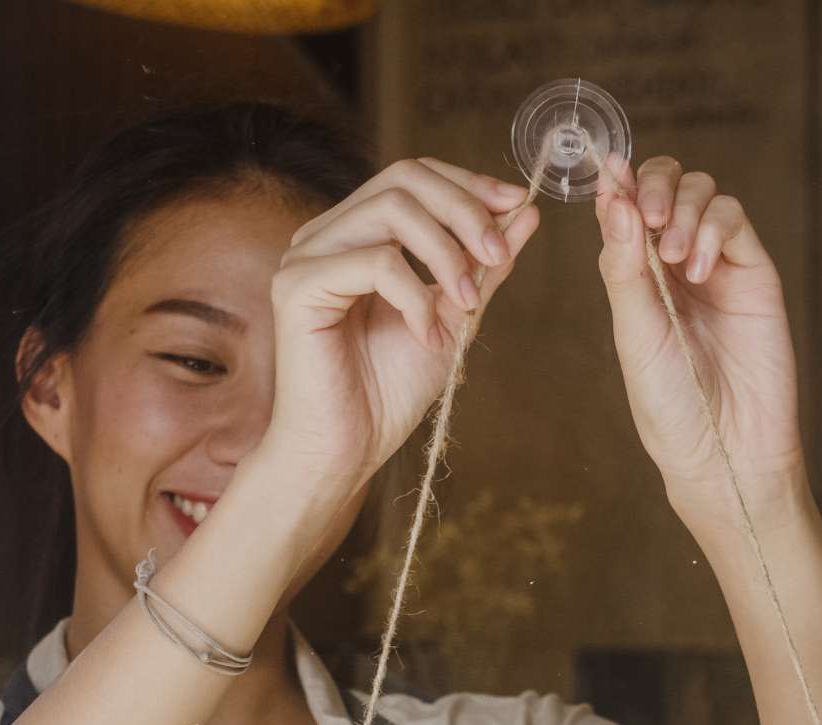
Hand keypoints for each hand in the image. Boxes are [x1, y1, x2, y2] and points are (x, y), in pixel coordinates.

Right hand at [254, 158, 542, 495]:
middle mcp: (326, 235)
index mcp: (356, 234)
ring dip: (446, 253)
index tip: (515, 206)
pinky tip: (427, 336)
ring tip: (467, 304)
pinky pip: (374, 261)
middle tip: (498, 258)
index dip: (468, 184)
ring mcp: (306, 257)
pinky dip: (415, 296)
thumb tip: (525, 210)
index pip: (412, 175)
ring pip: (391, 210)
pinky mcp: (296, 287)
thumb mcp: (454, 316)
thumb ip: (483, 265)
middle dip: (465, 210)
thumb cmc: (388, 392)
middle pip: (403, 177)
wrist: (346, 451)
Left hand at [594, 153, 808, 532]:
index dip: (618, 183)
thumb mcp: (633, 331)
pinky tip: (697, 269)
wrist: (724, 448)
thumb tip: (610, 196)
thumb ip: (622, 264)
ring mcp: (717, 264)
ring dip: (682, 208)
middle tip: (648, 217)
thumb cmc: (669, 402)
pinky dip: (712, 228)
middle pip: (666, 185)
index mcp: (635, 275)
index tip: (609, 172)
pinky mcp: (754, 272)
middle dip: (653, 186)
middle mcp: (674, 263)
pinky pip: (734, 219)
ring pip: (702, 192)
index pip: (625, 206)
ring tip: (672, 257)